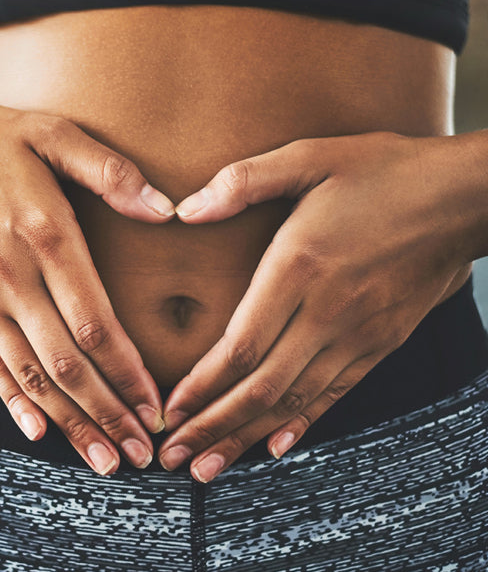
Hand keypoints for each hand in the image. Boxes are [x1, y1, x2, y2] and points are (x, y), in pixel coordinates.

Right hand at [0, 97, 174, 473]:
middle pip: (67, 365)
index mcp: (45, 235)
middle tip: (144, 458)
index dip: (130, 375)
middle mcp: (10, 276)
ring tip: (105, 463)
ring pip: (29, 377)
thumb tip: (168, 209)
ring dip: (70, 425)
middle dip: (109, 417)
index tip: (159, 410)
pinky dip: (15, 405)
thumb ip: (109, 170)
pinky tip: (42, 435)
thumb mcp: (48, 132)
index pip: (96, 324)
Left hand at [157, 131, 484, 481]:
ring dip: (245, 438)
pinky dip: (300, 423)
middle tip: (171, 459)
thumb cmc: (385, 170)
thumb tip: (183, 210)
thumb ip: (242, 181)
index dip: (200, 387)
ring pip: (293, 401)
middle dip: (211, 428)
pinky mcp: (381, 343)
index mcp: (300, 268)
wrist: (468, 197)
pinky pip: (334, 394)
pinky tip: (273, 446)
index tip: (166, 412)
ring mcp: (358, 334)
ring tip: (206, 468)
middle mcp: (327, 312)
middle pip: (260, 387)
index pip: (240, 347)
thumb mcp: (311, 157)